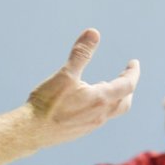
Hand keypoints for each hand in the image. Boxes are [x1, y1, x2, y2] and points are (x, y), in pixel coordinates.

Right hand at [27, 29, 139, 146]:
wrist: (29, 132)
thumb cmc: (47, 103)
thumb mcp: (65, 74)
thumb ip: (81, 54)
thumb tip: (93, 32)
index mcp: (100, 99)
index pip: (128, 85)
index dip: (133, 73)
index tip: (134, 63)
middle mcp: (100, 115)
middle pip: (124, 102)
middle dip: (128, 88)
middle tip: (126, 75)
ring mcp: (90, 126)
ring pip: (112, 111)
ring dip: (115, 98)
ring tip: (106, 85)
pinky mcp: (80, 132)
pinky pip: (99, 118)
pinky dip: (102, 107)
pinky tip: (88, 102)